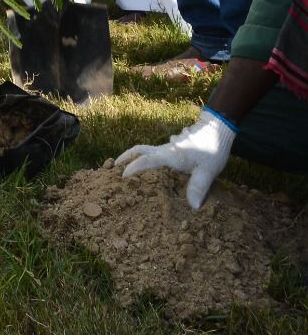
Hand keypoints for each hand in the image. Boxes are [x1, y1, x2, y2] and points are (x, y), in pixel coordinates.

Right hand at [115, 108, 236, 209]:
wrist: (218, 127)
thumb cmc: (213, 148)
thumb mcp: (208, 170)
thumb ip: (198, 187)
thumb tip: (192, 207)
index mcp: (170, 155)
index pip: (146, 160)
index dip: (133, 167)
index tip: (122, 176)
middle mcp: (166, 149)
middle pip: (140, 150)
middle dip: (126, 157)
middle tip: (114, 165)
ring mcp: (170, 146)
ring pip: (147, 149)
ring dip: (136, 155)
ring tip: (130, 165)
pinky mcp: (175, 145)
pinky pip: (157, 150)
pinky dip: (150, 155)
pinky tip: (157, 163)